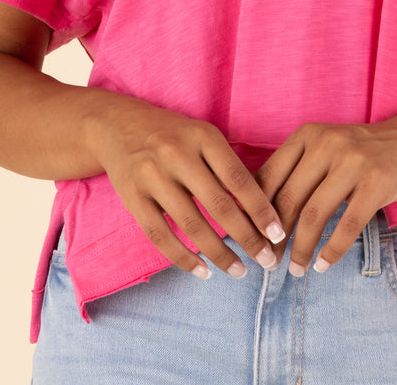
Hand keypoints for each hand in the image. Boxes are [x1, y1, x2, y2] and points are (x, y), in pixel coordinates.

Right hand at [85, 92, 286, 278]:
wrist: (117, 125)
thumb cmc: (173, 135)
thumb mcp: (202, 136)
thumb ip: (227, 166)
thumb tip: (261, 211)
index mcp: (202, 135)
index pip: (238, 178)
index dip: (260, 209)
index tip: (279, 234)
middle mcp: (177, 153)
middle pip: (218, 204)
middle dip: (247, 237)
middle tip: (266, 261)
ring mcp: (151, 175)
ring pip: (191, 224)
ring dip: (219, 253)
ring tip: (238, 270)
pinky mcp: (131, 196)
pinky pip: (160, 235)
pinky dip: (183, 258)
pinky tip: (203, 271)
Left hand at [255, 119, 396, 275]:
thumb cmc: (365, 152)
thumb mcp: (327, 148)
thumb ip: (298, 171)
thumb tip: (260, 213)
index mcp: (308, 135)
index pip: (269, 176)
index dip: (255, 212)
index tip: (250, 240)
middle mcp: (327, 144)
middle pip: (288, 198)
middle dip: (275, 237)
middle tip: (269, 262)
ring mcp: (353, 162)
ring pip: (315, 214)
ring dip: (302, 249)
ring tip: (296, 270)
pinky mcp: (378, 182)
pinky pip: (348, 224)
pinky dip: (332, 250)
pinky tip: (324, 265)